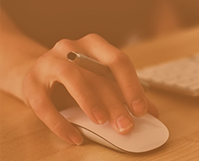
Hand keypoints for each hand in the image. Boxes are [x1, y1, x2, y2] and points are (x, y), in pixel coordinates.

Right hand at [23, 34, 157, 144]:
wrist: (38, 74)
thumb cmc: (78, 78)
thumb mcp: (101, 81)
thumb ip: (124, 94)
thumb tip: (153, 113)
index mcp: (94, 45)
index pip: (118, 61)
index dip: (131, 86)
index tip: (141, 110)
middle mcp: (71, 48)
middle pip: (97, 74)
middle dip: (115, 102)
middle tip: (126, 125)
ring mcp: (48, 62)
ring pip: (71, 77)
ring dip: (89, 101)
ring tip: (101, 122)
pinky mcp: (30, 83)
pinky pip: (44, 104)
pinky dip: (61, 123)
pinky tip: (75, 137)